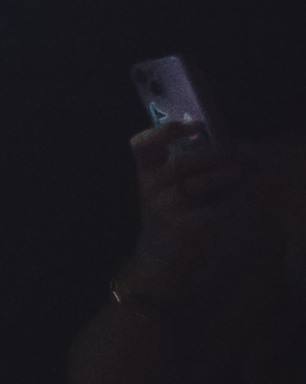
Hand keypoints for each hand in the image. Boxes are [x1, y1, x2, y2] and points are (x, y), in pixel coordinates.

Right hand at [122, 117, 282, 298]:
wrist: (159, 258)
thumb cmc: (171, 216)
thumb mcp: (169, 187)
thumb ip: (187, 165)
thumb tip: (227, 145)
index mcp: (147, 173)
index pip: (142, 145)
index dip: (164, 131)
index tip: (193, 125)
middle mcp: (151, 187)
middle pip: (183, 161)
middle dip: (216, 154)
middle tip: (239, 152)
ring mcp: (163, 207)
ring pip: (197, 184)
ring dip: (224, 177)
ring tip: (240, 174)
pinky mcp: (180, 227)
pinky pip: (209, 212)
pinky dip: (225, 207)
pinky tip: (233, 207)